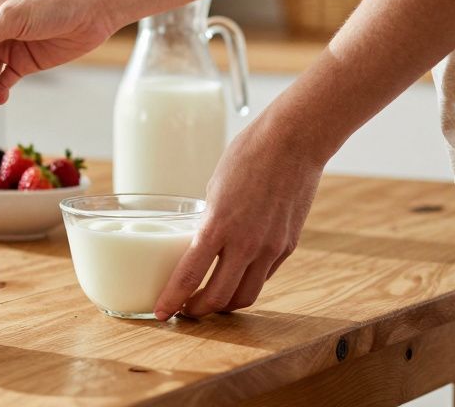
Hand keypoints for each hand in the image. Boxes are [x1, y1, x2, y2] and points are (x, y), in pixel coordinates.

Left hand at [152, 119, 324, 319]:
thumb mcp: (215, 188)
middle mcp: (246, 243)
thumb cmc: (247, 155)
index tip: (161, 313)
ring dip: (224, 305)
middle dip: (197, 310)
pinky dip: (247, 283)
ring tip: (209, 301)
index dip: (173, 300)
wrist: (293, 142)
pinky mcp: (288, 245)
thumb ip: (210, 220)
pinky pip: (264, 276)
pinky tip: (235, 277)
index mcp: (218, 226)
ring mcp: (271, 247)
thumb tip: (205, 238)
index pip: (189, 276)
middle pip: (218, 297)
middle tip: (184, 311)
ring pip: (246, 295)